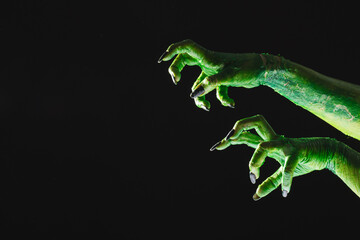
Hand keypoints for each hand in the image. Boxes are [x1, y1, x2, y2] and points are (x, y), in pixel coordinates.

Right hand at [158, 39, 263, 110]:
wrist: (264, 71)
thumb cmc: (247, 68)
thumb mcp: (229, 77)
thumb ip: (211, 84)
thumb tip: (193, 95)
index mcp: (208, 57)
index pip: (186, 48)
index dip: (172, 51)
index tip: (162, 61)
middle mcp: (209, 63)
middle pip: (185, 61)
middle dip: (177, 71)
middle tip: (176, 82)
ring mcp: (214, 72)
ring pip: (198, 83)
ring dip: (201, 98)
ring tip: (207, 108)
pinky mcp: (222, 80)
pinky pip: (214, 91)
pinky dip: (220, 99)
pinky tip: (231, 104)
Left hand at [210, 115, 331, 199]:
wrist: (324, 152)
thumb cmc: (300, 160)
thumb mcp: (281, 172)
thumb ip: (268, 182)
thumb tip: (255, 195)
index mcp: (267, 141)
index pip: (244, 135)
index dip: (229, 138)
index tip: (215, 147)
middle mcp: (273, 139)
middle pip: (254, 122)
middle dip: (239, 127)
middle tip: (227, 139)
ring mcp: (284, 143)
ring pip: (263, 145)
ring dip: (255, 160)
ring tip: (252, 175)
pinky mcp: (297, 151)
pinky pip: (288, 165)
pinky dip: (285, 179)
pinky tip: (285, 191)